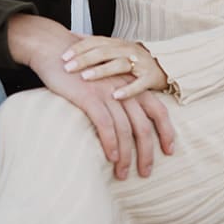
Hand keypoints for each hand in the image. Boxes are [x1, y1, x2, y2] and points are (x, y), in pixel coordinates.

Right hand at [8, 15, 173, 178]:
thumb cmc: (80, 68)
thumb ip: (119, 94)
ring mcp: (107, 92)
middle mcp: (124, 88)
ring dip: (126, 155)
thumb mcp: (107, 78)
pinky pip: (105, 124)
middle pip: (144, 125)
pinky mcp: (89, 96)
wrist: (55, 50)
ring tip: (123, 173)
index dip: (166, 131)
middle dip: (147, 152)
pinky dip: (110, 142)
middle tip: (145, 172)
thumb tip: (127, 121)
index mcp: (131, 84)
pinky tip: (111, 157)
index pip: (158, 110)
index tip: (169, 150)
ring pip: (125, 129)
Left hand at [61, 35, 167, 99]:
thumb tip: (71, 35)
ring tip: (85, 77)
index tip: (63, 56)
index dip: (79, 48)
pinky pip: (139, 84)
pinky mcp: (150, 78)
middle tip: (67, 67)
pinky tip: (115, 95)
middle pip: (103, 51)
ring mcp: (140, 63)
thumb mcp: (115, 48)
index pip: (95, 41)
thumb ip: (95, 43)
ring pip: (119, 64)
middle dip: (84, 59)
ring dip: (101, 71)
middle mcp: (127, 50)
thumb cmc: (134, 58)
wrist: (166, 65)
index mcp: (117, 43)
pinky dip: (128, 89)